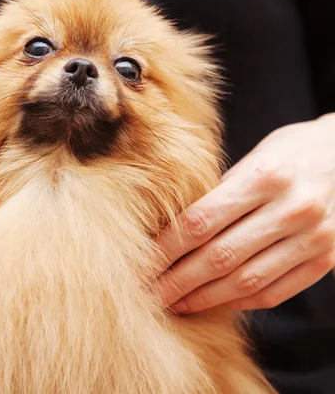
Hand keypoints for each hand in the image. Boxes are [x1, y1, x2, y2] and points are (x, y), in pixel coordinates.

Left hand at [156, 113, 334, 312]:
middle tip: (149, 293)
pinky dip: (239, 301)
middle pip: (220, 256)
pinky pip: (274, 291)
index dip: (166, 248)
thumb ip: (216, 194)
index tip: (141, 263)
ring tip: (175, 302)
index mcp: (264, 176)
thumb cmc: (284, 154)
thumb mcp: (250, 159)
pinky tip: (212, 302)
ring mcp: (313, 237)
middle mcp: (292, 208)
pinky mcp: (326, 259)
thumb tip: (168, 232)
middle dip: (178, 280)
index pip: (200, 221)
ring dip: (204, 298)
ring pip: (246, 280)